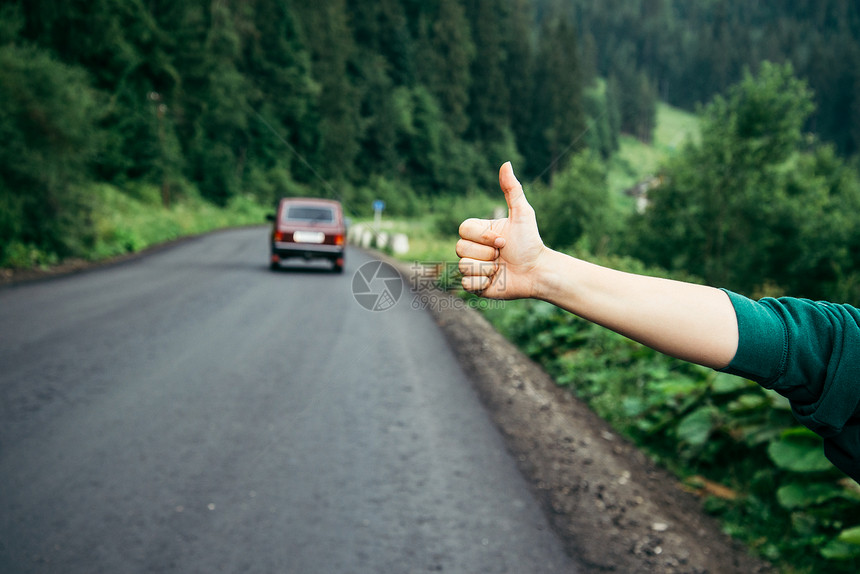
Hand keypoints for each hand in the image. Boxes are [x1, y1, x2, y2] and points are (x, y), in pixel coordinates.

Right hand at [456, 162, 546, 299]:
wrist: (537, 272)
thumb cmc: (530, 243)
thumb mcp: (522, 214)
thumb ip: (512, 189)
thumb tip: (506, 163)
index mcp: (479, 232)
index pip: (463, 230)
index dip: (482, 237)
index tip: (502, 240)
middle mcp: (473, 249)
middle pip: (459, 248)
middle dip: (486, 253)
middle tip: (502, 254)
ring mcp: (473, 268)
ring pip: (463, 266)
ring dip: (487, 268)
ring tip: (501, 268)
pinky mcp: (475, 286)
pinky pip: (466, 284)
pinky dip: (483, 282)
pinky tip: (496, 280)